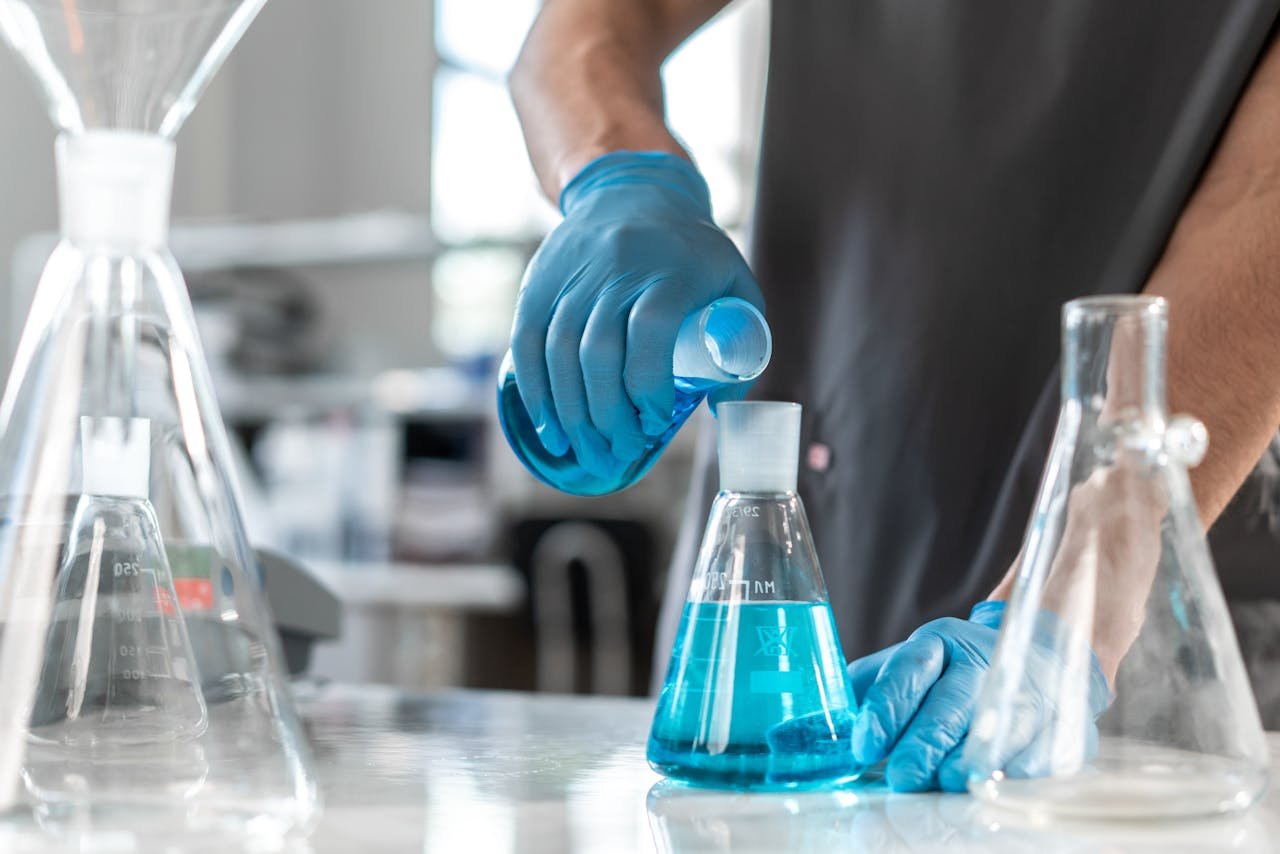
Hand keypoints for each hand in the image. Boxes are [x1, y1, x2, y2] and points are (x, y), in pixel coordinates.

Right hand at [509, 151, 763, 478]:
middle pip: (598, 353)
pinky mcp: (539, 282)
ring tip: (584, 450)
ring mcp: (572, 276)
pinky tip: (547, 424)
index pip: (649, 335)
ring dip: (568, 413)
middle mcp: (616, 271)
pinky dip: (533, 388)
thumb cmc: (692, 252)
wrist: (631, 191)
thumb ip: (742, 344)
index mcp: (669, 272)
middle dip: (605, 416)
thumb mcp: (734, 284)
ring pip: (558, 352)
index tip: (653, 422)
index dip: (646, 386)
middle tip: (617, 452)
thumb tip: (722, 412)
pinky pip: (526, 341)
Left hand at [845, 601, 1109, 792]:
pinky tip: (992, 794)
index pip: (908, 670)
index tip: (864, 746)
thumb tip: (793, 738)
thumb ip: (855, 698)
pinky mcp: (1061, 728)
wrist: (1039, 656)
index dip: (886, 708)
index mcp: (938, 644)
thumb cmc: (953, 675)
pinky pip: (1040, 755)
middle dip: (926, 742)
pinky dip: (1015, 777)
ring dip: (970, 761)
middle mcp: (983, 664)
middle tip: (902, 777)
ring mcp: (1026, 694)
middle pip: (953, 704)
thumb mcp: (903, 670)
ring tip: (946, 784)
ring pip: (999, 730)